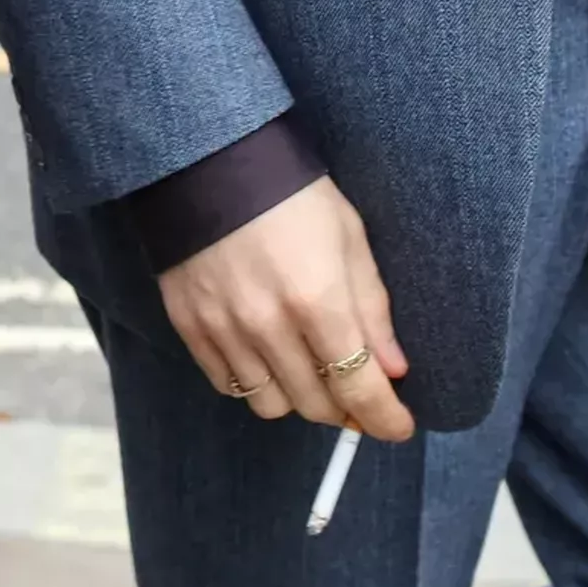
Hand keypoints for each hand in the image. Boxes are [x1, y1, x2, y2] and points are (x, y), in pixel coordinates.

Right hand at [158, 178, 416, 440]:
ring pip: (270, 405)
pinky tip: (265, 356)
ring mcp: (224, 329)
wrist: (209, 159)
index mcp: (317, 300)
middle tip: (354, 392)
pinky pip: (227, 384)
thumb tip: (393, 370)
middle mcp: (269, 326)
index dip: (385, 418)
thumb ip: (371, 309)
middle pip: (316, 406)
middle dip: (345, 408)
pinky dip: (253, 381)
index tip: (398, 427)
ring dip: (297, 397)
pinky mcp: (189, 325)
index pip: (359, 389)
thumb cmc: (292, 194)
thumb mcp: (349, 239)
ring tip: (305, 370)